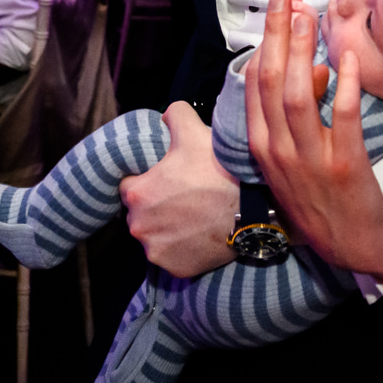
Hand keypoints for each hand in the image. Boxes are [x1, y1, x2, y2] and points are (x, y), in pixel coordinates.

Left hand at [118, 99, 236, 276]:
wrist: (252, 212)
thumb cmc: (220, 172)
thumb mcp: (196, 133)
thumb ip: (175, 115)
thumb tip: (166, 114)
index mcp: (137, 193)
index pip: (129, 186)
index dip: (148, 180)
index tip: (168, 178)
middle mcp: (139, 225)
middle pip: (141, 213)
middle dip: (156, 206)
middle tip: (184, 196)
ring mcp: (156, 250)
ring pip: (154, 236)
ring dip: (167, 228)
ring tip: (193, 217)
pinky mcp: (174, 268)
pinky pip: (172, 256)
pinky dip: (182, 248)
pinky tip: (199, 235)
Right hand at [245, 0, 382, 285]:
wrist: (351, 244)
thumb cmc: (319, 195)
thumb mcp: (292, 157)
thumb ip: (295, 115)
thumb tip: (308, 68)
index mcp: (263, 147)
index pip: (255, 86)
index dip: (264, 43)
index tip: (275, 11)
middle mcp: (280, 151)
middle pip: (271, 82)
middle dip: (276, 35)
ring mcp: (310, 159)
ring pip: (297, 95)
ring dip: (301, 51)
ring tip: (309, 16)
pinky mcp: (344, 165)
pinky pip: (341, 117)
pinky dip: (343, 84)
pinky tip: (347, 57)